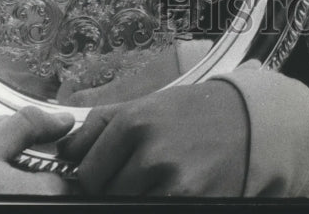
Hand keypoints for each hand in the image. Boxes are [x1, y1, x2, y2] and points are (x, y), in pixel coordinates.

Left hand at [58, 80, 248, 195]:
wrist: (246, 121)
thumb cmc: (191, 112)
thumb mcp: (147, 104)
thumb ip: (101, 124)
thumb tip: (62, 151)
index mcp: (135, 122)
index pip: (86, 173)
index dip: (96, 175)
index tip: (113, 168)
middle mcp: (151, 151)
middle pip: (106, 194)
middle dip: (118, 187)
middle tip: (141, 172)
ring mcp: (173, 181)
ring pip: (127, 205)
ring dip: (138, 196)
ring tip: (159, 179)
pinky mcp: (190, 201)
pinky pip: (154, 208)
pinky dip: (157, 200)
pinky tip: (171, 188)